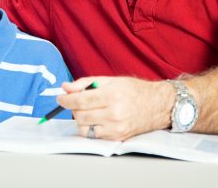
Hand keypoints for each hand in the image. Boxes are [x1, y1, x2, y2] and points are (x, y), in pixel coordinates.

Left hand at [57, 76, 173, 140]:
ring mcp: (116, 128)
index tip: (60, 98)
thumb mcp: (110, 80)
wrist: (158, 105)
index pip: (80, 100)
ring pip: (84, 128)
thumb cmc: (135, 90)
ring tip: (88, 111)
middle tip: (77, 102)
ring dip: (80, 119)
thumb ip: (86, 83)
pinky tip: (95, 119)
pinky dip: (90, 127)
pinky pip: (94, 136)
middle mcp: (114, 114)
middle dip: (73, 108)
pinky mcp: (117, 137)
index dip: (66, 100)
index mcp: (112, 96)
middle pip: (80, 115)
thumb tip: (65, 88)